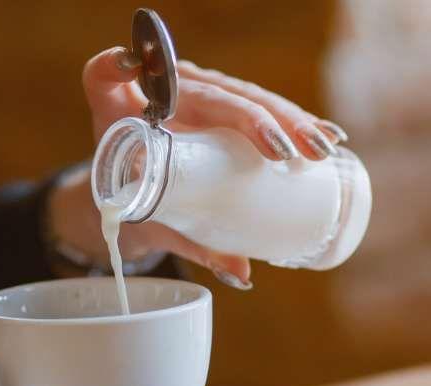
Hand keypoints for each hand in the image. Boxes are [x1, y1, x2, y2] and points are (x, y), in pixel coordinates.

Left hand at [48, 48, 348, 286]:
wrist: (127, 193)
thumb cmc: (127, 203)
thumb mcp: (148, 225)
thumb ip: (188, 245)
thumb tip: (241, 272)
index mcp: (114, 109)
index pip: (104, 77)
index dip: (112, 67)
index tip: (137, 73)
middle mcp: (156, 92)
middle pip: (209, 93)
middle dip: (259, 119)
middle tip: (294, 150)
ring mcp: (192, 92)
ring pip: (242, 94)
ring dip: (288, 118)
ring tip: (322, 146)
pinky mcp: (220, 104)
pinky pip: (257, 105)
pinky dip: (293, 118)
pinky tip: (326, 134)